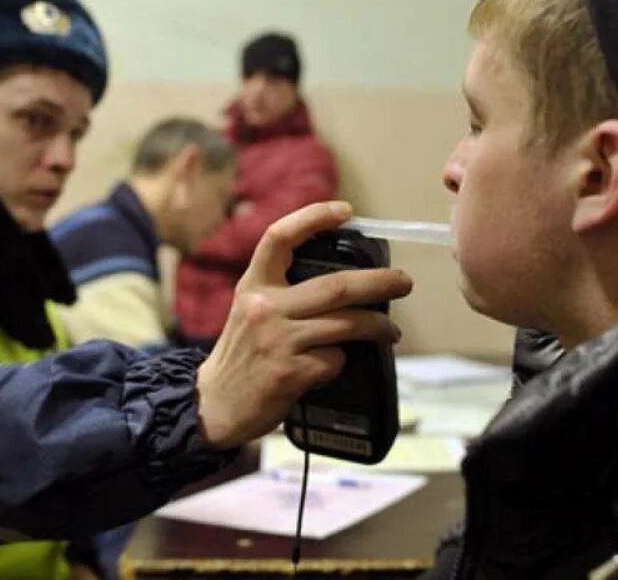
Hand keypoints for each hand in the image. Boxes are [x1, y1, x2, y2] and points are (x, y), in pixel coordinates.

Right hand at [196, 201, 412, 447]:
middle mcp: (264, 307)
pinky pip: (334, 359)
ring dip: (377, 326)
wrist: (214, 405)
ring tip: (391, 331)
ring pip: (345, 324)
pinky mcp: (289, 373)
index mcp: (253, 285)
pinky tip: (335, 366)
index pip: (279, 237)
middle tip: (403, 282)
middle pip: (335, 286)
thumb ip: (284, 293)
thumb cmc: (243, 355)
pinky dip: (342, 361)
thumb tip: (343, 284)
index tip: (345, 211)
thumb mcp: (251, 311)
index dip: (313, 218)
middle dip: (379, 283)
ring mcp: (277, 340)